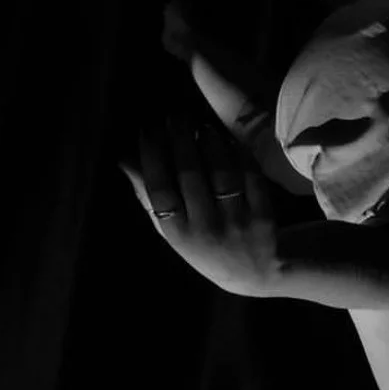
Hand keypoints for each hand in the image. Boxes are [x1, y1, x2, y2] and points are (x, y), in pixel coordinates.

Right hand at [118, 115, 279, 295]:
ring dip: (209, 143)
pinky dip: (238, 155)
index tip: (148, 129)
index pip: (159, 189)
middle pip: (189, 176)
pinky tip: (229, 139)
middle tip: (175, 115)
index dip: (152, 156)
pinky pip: (250, 177)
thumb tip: (125, 159)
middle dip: (180, 140)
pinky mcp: (263, 217)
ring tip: (201, 125)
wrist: (254, 274)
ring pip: (221, 173)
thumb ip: (148, 197)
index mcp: (178, 234)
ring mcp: (236, 223)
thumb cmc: (203, 246)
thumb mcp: (171, 230)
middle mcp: (206, 229)